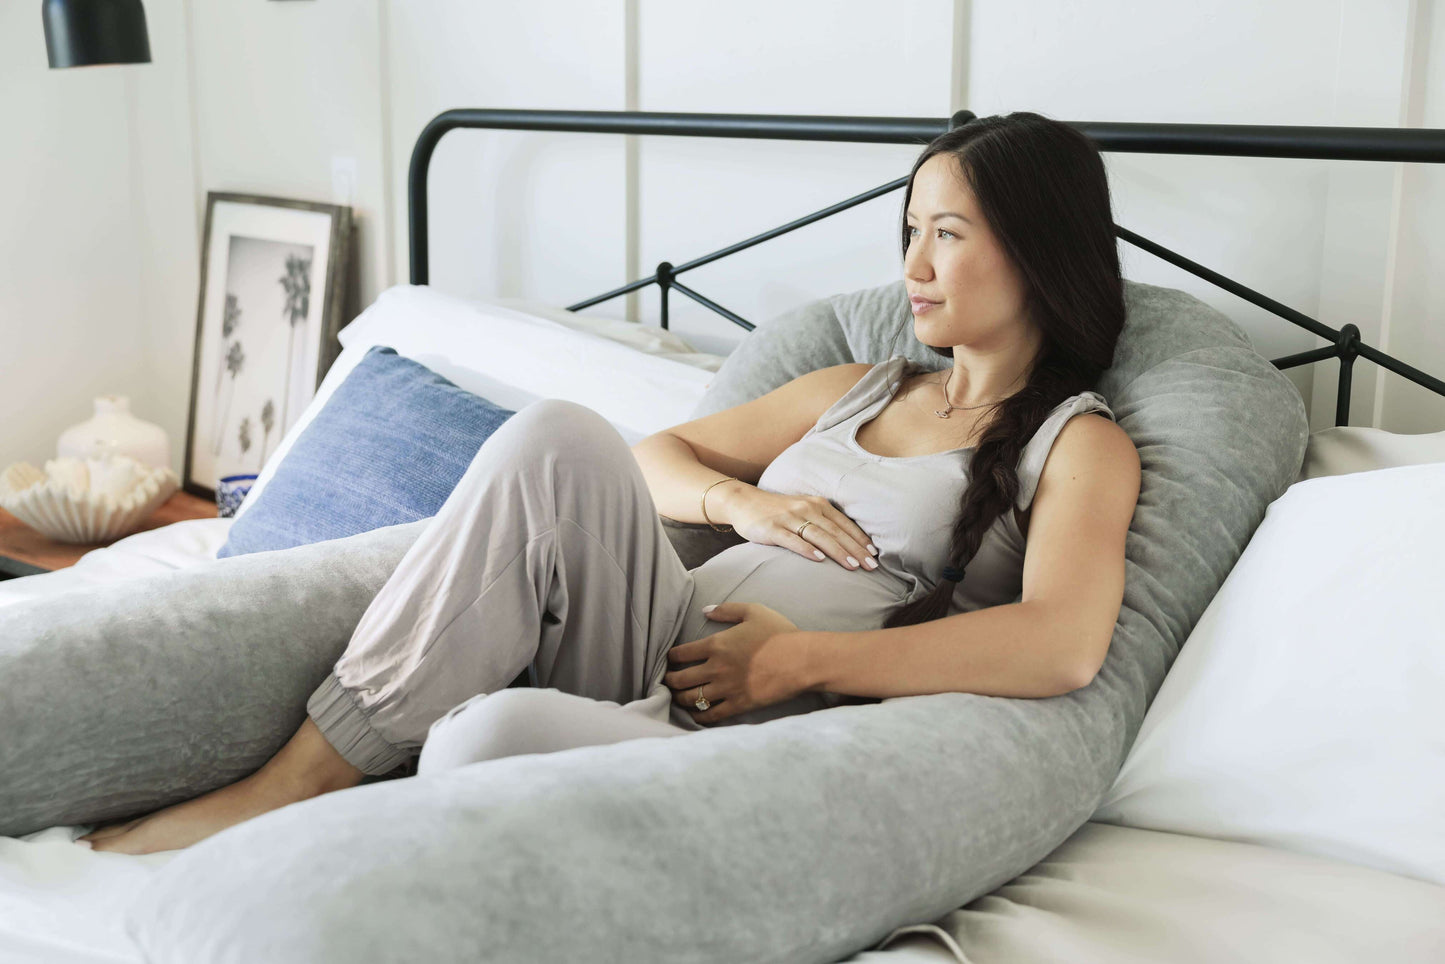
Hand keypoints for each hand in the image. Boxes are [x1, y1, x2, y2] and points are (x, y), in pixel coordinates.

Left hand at [662, 602, 809, 724]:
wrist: (801, 661)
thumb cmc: (779, 634)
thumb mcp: (753, 612)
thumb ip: (726, 610)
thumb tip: (705, 610)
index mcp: (716, 645)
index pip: (681, 654)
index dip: (671, 657)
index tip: (669, 660)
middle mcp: (715, 669)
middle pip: (680, 679)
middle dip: (669, 681)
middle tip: (667, 681)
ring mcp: (726, 689)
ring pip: (691, 699)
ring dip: (680, 699)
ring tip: (677, 698)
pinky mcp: (738, 705)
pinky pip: (711, 716)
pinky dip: (699, 716)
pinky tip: (696, 715)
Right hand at [725, 488, 879, 572]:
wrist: (743, 502)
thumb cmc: (778, 511)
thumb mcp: (803, 510)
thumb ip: (823, 522)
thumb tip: (847, 543)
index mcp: (817, 504)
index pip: (844, 523)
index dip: (860, 539)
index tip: (874, 555)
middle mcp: (806, 508)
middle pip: (835, 531)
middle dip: (855, 549)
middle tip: (871, 566)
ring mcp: (789, 518)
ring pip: (819, 536)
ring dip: (838, 551)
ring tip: (853, 566)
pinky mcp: (772, 528)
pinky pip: (793, 540)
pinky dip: (807, 549)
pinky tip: (819, 559)